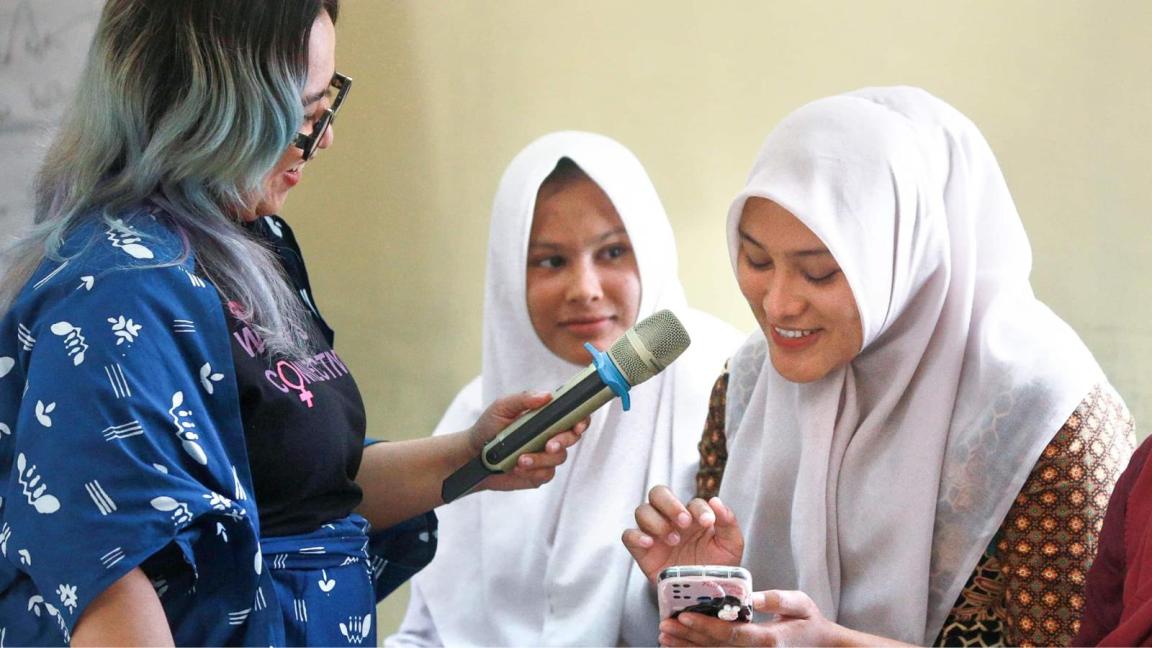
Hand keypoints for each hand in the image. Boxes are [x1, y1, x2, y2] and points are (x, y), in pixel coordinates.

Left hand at [468, 391, 588, 491]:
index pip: (573, 416)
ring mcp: (545, 455)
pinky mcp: (538, 473)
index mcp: (545, 417)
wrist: (473, 455)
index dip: (582, 420)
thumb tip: (547, 395)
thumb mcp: (502, 407)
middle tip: (549, 445)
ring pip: (559, 458)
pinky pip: (547, 474)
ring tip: (520, 459)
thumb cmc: (488, 427)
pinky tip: (517, 467)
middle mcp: (550, 435)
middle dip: (563, 441)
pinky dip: (533, 470)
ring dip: (540, 459)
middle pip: (572, 438)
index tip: (578, 425)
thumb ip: (524, 399)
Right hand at [621, 485, 743, 582]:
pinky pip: (628, 536)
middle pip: (658, 493)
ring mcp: (655, 534)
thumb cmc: (717, 568)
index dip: (699, 508)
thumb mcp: (731, 545)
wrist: (704, 596)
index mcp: (693, 516)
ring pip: (642, 511)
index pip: (691, 501)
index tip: (707, 522)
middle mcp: (671, 520)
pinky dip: (636, 536)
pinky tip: (650, 544)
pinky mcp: (643, 551)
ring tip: (673, 540)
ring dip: (656, 521)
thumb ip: (728, 522)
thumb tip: (716, 501)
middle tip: (684, 522)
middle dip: (670, 504)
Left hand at [659, 590, 905, 646]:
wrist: (818, 644)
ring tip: (664, 636)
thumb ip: (778, 601)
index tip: (685, 615)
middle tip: (664, 626)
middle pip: (715, 647)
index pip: (731, 634)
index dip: (706, 626)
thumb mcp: (801, 604)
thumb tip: (753, 598)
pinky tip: (679, 645)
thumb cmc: (808, 621)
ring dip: (686, 646)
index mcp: (767, 639)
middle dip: (688, 636)